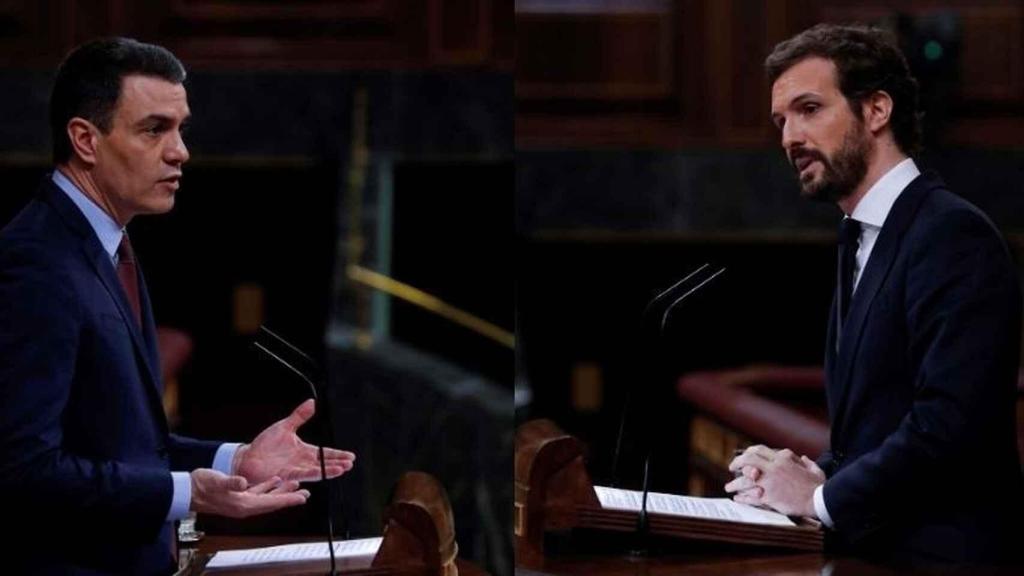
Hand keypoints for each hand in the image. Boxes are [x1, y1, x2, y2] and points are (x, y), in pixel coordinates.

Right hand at [189, 468, 309, 517]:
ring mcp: (241, 501)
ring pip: (267, 497)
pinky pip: (258, 492)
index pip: (271, 503)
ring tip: (295, 486)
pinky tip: (274, 481)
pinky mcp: (237, 495)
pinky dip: (268, 487)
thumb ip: (232, 483)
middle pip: (273, 502)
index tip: (302, 498)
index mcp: (243, 504)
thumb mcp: (218, 483)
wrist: (188, 490)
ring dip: (281, 491)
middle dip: (289, 497)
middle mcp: (245, 505)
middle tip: (305, 493)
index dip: (288, 500)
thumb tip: (243, 482)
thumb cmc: (202, 487)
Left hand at [233, 399, 354, 483]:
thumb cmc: (264, 444)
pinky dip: (313, 475)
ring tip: (342, 469)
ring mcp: (296, 470)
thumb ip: (299, 416)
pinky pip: (302, 475)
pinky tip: (323, 474)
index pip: (325, 453)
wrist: (248, 458)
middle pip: (324, 464)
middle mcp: (302, 462)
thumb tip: (312, 402)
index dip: (337, 455)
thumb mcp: (284, 427)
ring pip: (317, 471)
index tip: (351, 456)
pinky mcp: (287, 476)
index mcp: (304, 451)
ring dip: (329, 471)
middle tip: (350, 464)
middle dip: (337, 464)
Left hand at [726, 447, 824, 517]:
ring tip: (728, 487)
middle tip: (731, 467)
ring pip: (745, 479)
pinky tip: (737, 499)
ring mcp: (769, 482)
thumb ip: (807, 462)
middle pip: (748, 460)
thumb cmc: (819, 486)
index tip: (745, 457)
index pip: (760, 450)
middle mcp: (773, 467)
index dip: (749, 452)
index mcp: (783, 459)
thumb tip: (802, 458)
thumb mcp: (815, 470)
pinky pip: (750, 496)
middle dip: (737, 462)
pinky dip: (742, 497)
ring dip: (734, 483)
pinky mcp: (769, 496)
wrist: (820, 501)